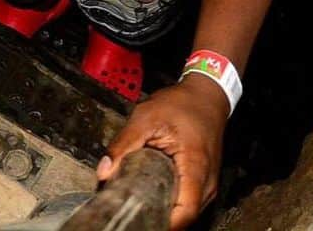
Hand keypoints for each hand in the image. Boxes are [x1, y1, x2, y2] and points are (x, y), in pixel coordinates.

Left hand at [97, 74, 228, 228]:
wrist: (206, 95)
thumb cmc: (181, 103)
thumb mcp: (146, 117)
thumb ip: (124, 145)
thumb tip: (103, 173)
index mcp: (196, 167)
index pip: (183, 215)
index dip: (159, 223)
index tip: (136, 220)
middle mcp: (207, 182)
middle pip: (184, 219)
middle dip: (157, 218)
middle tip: (131, 209)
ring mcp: (208, 184)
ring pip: (187, 214)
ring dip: (165, 212)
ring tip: (140, 202)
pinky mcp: (204, 183)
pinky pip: (188, 203)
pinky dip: (172, 203)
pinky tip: (154, 194)